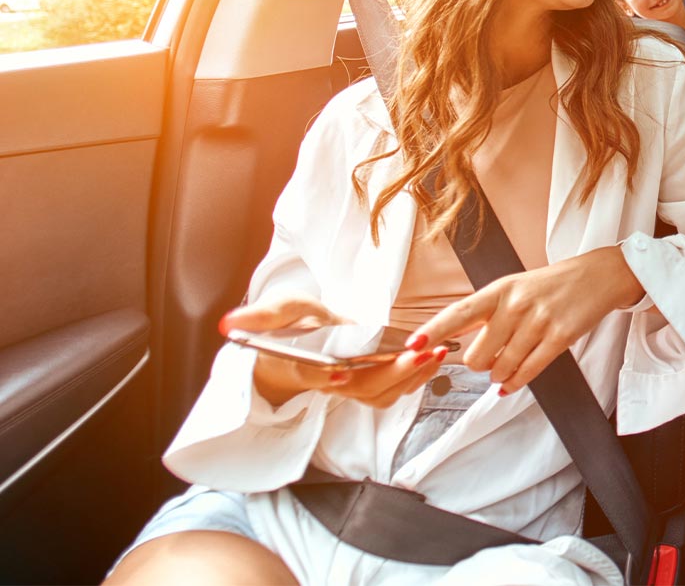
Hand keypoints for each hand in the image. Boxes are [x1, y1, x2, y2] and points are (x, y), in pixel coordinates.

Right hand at [222, 295, 447, 408]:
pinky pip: (393, 391)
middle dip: (390, 374)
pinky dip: (416, 377)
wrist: (301, 345)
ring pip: (380, 394)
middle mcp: (327, 380)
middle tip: (417, 354)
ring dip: (410, 377)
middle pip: (358, 388)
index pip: (308, 374)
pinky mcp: (368, 385)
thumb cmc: (290, 327)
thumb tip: (229, 324)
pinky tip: (435, 357)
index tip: (339, 370)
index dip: (322, 376)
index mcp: (299, 363)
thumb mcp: (277, 310)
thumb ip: (260, 316)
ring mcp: (350, 387)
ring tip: (436, 353)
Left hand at [408, 246, 645, 394]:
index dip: (434, 330)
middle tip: (489, 358)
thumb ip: (486, 312)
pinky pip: (528, 371)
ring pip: (502, 367)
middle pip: (478, 354)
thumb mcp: (513, 287)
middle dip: (479, 364)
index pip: (459, 312)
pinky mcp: (560, 337)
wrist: (596, 277)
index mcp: (499, 290)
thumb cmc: (549, 285)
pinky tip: (511, 383)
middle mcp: (516, 304)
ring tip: (504, 368)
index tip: (413, 345)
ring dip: (499, 374)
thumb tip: (458, 342)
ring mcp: (538, 321)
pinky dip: (515, 382)